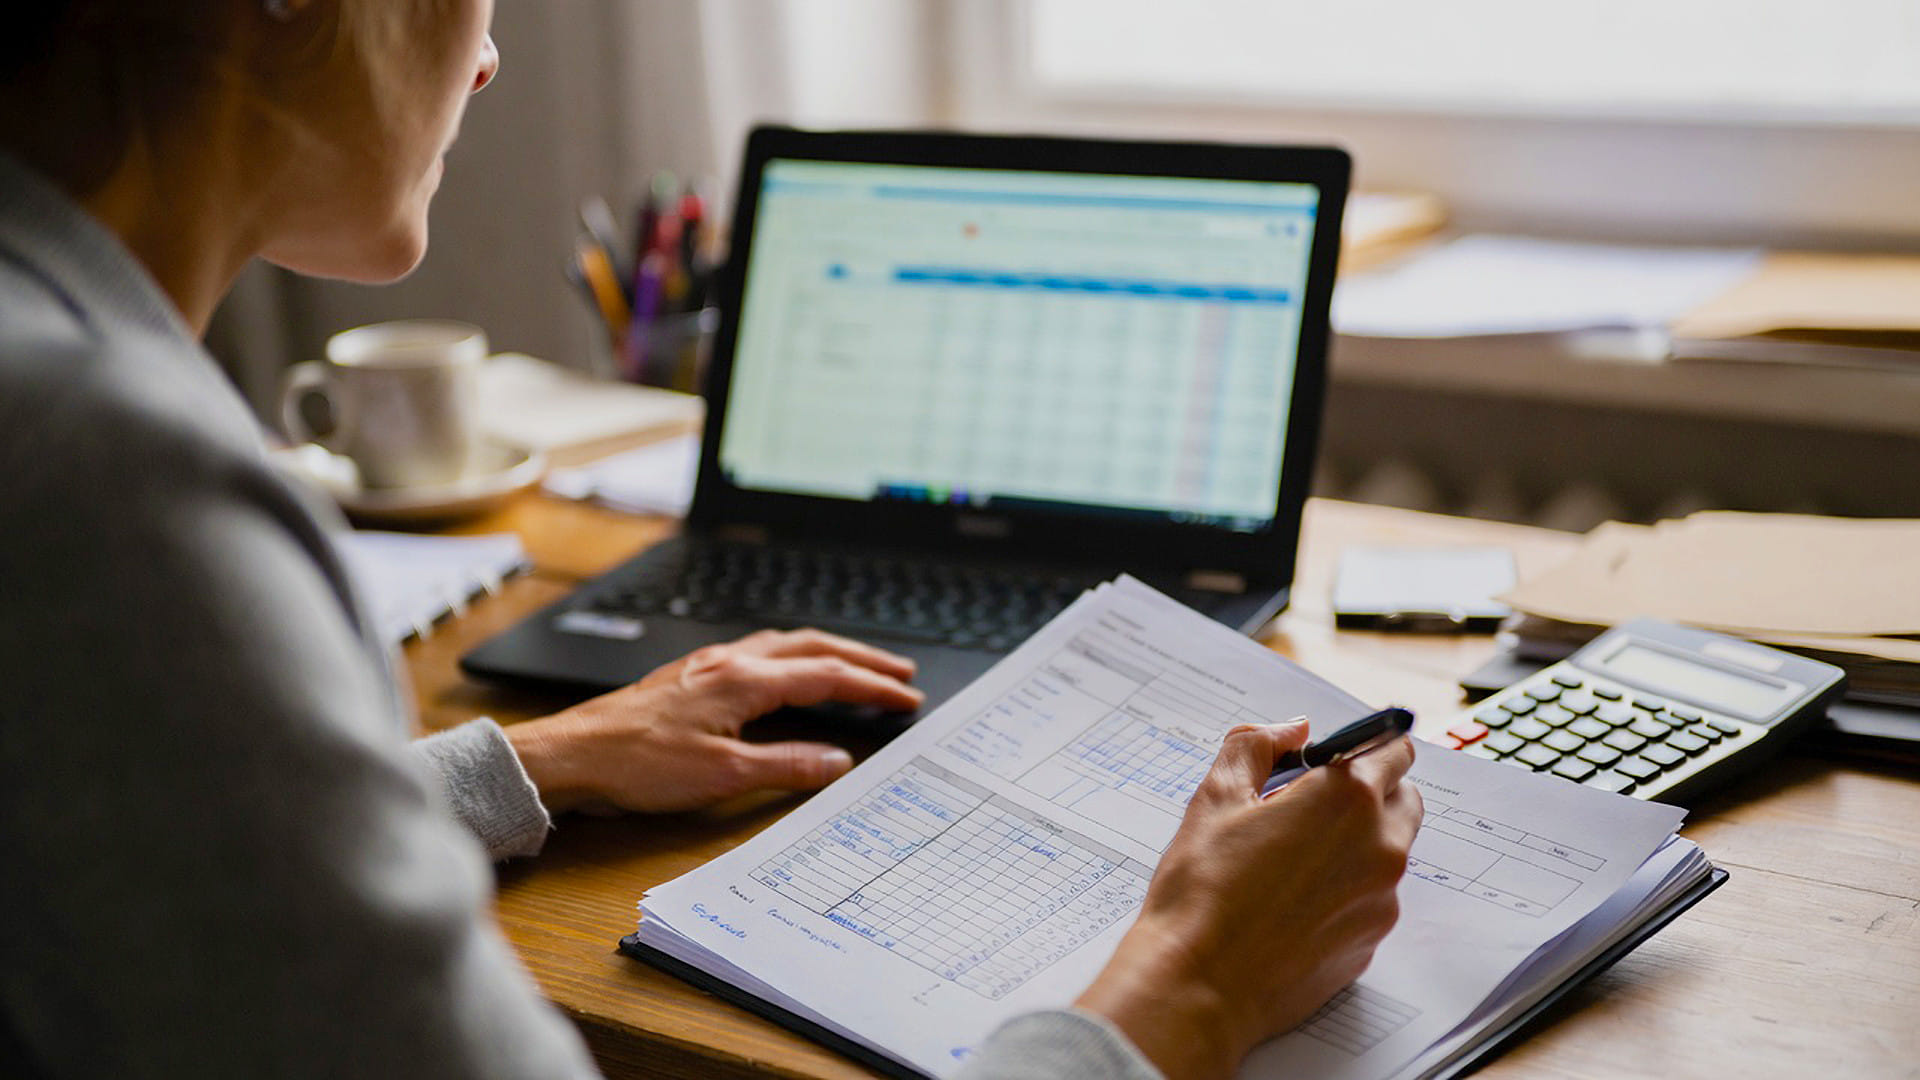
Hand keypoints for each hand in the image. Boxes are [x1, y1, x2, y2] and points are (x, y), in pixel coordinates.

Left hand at [503, 629, 922, 814]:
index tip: (906, 697)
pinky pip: (756, 654)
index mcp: (744, 681)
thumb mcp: (722, 776)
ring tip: (854, 666)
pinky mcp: (688, 678)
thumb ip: (786, 766)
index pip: (827, 676)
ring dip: (826, 653)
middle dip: (860, 659)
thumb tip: (836, 761)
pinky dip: (790, 658)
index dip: (872, 687)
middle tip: (899, 673)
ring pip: (783, 645)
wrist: (572, 755)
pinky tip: (785, 673)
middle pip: (812, 648)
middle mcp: (728, 662)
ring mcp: (707, 666)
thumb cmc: (637, 764)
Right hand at [1074, 720, 1421, 1079]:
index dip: (1361, 748)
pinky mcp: (1371, 942)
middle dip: (1368, 793)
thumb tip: (1293, 728)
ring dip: (1356, 844)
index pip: (1394, 748)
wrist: (1199, 982)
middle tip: (1309, 808)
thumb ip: (1258, 745)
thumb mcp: (1216, 796)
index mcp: (1347, 799)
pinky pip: (1372, 900)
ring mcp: (1381, 900)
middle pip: (1404, 799)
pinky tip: (1291, 905)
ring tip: (1290, 863)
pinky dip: (1345, 892)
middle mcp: (1380, 847)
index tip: (1329, 762)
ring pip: (1388, 852)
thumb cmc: (1203, 889)